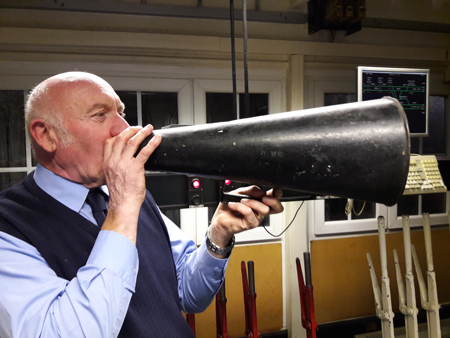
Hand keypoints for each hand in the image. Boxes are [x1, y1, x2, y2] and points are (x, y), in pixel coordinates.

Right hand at [101, 125, 160, 243]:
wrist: (123, 205)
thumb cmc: (120, 194)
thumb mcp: (111, 177)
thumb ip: (116, 166)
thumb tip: (125, 160)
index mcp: (107, 163)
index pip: (109, 142)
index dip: (118, 134)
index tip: (126, 131)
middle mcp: (114, 161)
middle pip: (121, 138)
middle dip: (131, 130)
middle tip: (139, 128)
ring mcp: (124, 164)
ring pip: (133, 142)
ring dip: (142, 133)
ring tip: (149, 129)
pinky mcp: (136, 168)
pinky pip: (145, 151)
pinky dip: (152, 143)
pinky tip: (157, 139)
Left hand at [208, 186, 283, 257]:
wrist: (220, 218)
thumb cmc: (230, 206)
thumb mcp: (239, 193)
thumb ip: (251, 190)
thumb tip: (259, 191)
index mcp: (261, 201)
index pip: (275, 198)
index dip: (278, 194)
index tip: (274, 190)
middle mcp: (260, 210)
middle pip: (278, 208)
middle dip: (273, 200)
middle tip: (264, 197)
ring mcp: (256, 218)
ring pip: (264, 209)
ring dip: (252, 202)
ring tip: (242, 200)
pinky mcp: (249, 224)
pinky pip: (250, 213)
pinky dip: (240, 206)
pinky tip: (233, 204)